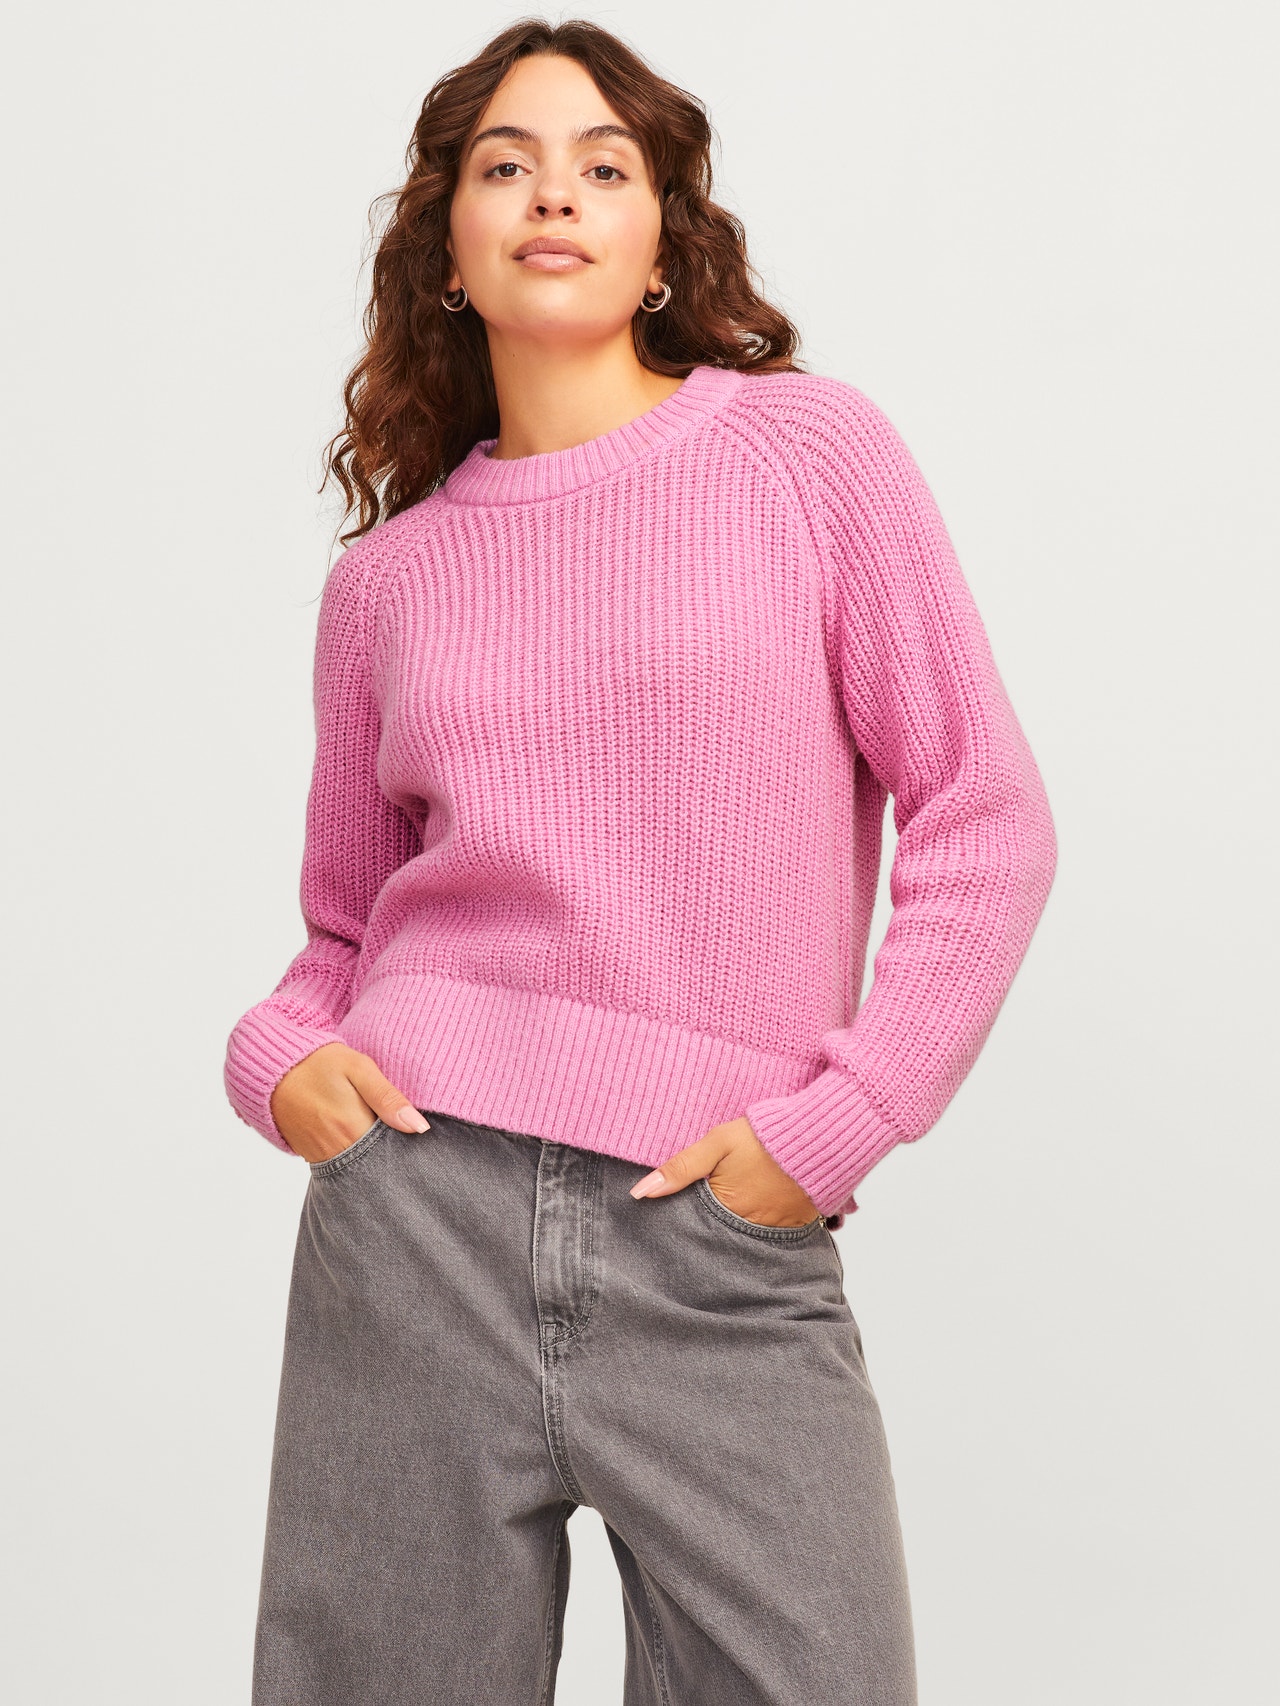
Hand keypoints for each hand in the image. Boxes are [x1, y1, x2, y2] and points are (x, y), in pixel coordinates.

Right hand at [268, 1042, 430, 1164]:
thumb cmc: (318, 1062)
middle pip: (378, 1167)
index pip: (394, 1154)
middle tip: (412, 1147)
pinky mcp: (312, 1156)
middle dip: (396, 1159)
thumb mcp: (358, 1068)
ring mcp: (322, 1156)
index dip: (411, 1152)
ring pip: (360, 1169)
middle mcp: (338, 1150)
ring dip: (376, 1160)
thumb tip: (420, 1127)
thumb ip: (388, 1097)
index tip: (424, 1144)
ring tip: (392, 1145)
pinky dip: (356, 1160)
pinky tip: (366, 1144)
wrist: (272, 1069)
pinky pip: (342, 1166)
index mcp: (354, 1128)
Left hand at [628, 1116, 822, 1227]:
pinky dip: (763, 1224)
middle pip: (720, 1234)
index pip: (695, 1226)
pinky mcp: (798, 1224)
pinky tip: (759, 1207)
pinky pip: (773, 1233)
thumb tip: (639, 1193)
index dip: (687, 1218)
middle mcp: (750, 1226)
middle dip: (711, 1227)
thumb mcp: (717, 1143)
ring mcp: (776, 1228)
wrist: (821, 1135)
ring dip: (737, 1226)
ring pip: (745, 1236)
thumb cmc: (765, 1136)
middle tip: (710, 1211)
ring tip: (736, 1207)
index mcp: (727, 1208)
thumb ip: (680, 1168)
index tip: (679, 1214)